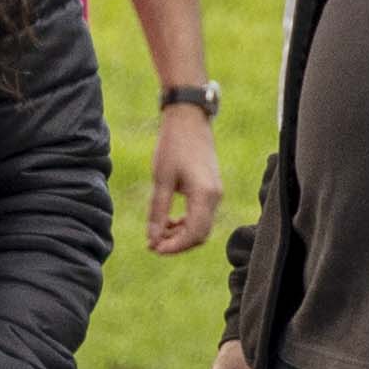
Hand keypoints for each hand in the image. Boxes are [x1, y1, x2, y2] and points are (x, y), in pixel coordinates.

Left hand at [145, 106, 221, 259]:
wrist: (189, 120)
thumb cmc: (173, 145)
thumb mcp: (161, 179)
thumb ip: (158, 211)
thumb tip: (153, 239)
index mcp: (203, 194)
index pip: (193, 234)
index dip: (174, 246)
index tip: (153, 248)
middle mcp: (214, 197)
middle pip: (199, 235)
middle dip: (176, 244)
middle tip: (152, 244)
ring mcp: (216, 193)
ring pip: (201, 227)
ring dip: (181, 234)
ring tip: (158, 232)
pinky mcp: (212, 189)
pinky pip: (202, 216)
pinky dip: (186, 224)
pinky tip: (169, 221)